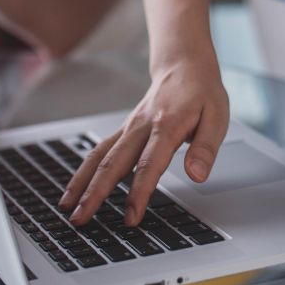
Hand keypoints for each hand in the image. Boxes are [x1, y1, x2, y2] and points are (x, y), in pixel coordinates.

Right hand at [59, 58, 229, 226]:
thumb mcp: (217, 117)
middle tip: (81, 219)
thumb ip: (206, 148)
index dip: (139, 193)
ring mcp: (129, 127)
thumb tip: (197, 175)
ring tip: (67, 207)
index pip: (149, 165)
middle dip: (95, 194)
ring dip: (82, 183)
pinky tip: (75, 188)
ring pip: (99, 156)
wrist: (184, 64)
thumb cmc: (202, 92)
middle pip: (113, 163)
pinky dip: (84, 170)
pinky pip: (99, 150)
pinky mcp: (124, 130)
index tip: (131, 217)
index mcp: (167, 126)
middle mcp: (141, 127)